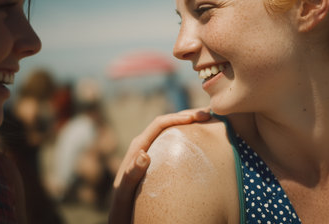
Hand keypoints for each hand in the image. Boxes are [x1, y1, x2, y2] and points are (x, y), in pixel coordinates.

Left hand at [108, 108, 210, 223]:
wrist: (121, 215)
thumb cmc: (123, 207)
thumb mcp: (125, 193)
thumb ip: (131, 174)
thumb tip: (144, 154)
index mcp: (138, 147)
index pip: (159, 124)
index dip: (177, 117)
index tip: (195, 118)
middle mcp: (145, 144)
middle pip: (167, 122)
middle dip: (187, 116)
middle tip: (207, 115)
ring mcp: (152, 150)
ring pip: (171, 130)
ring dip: (188, 123)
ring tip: (207, 122)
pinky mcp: (158, 158)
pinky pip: (173, 142)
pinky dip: (187, 135)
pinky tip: (199, 138)